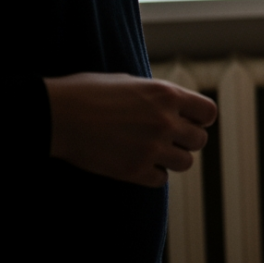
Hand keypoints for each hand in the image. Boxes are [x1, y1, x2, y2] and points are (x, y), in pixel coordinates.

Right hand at [45, 73, 217, 187]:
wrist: (55, 114)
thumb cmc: (87, 93)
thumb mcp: (131, 82)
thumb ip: (158, 96)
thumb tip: (175, 106)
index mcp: (167, 95)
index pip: (208, 112)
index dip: (201, 119)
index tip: (189, 121)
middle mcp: (165, 122)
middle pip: (200, 141)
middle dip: (186, 140)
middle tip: (167, 138)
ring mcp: (151, 148)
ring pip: (185, 163)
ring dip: (172, 159)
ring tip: (153, 152)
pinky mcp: (133, 170)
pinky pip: (161, 180)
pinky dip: (152, 175)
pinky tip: (138, 164)